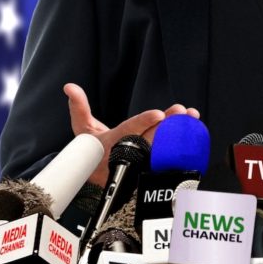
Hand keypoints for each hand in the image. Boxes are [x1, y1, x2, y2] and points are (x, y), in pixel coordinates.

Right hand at [64, 83, 200, 185]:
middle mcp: (128, 152)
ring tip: (192, 120)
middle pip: (150, 138)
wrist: (96, 176)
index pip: (129, 130)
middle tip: (182, 113)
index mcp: (112, 142)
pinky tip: (193, 133)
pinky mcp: (149, 166)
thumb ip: (78, 106)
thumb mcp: (81, 127)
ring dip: (178, 134)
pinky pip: (167, 156)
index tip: (158, 114)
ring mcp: (140, 161)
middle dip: (167, 125)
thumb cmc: (90, 148)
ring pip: (162, 147)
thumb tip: (69, 86)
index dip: (143, 122)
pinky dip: (181, 145)